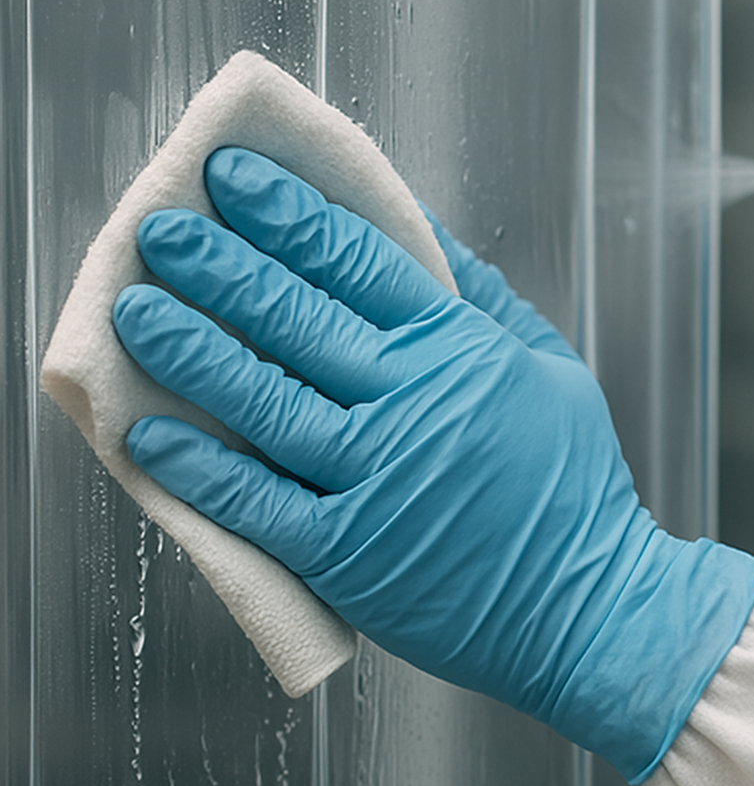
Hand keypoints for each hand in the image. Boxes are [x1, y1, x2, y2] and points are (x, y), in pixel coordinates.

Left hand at [113, 147, 753, 782]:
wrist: (585, 606)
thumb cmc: (571, 488)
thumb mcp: (550, 368)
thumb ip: (484, 298)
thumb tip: (423, 232)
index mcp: (457, 348)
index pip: (354, 258)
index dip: (286, 212)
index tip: (234, 179)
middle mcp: (407, 400)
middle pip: (292, 314)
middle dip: (217, 263)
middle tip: (162, 230)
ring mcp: (371, 476)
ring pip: (259, 397)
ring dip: (188, 348)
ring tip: (135, 309)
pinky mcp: (345, 552)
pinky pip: (255, 501)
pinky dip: (197, 468)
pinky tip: (149, 437)